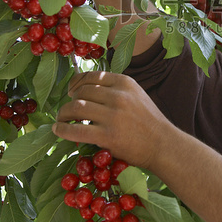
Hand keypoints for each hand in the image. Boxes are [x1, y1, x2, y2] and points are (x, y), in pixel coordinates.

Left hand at [52, 71, 172, 169]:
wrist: (163, 145)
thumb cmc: (149, 122)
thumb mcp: (136, 96)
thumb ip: (115, 90)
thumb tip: (88, 89)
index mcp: (124, 83)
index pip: (91, 76)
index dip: (76, 83)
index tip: (71, 91)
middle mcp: (118, 96)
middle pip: (82, 92)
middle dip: (70, 99)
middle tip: (67, 109)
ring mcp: (112, 116)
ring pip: (76, 107)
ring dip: (63, 113)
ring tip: (61, 118)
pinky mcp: (107, 136)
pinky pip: (76, 130)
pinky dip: (63, 129)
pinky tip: (58, 129)